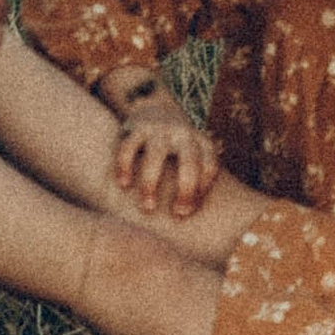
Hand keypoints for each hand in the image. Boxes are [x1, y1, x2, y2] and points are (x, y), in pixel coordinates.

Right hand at [106, 85, 220, 218]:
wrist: (153, 108)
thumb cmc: (176, 149)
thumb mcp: (193, 155)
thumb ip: (197, 180)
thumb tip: (200, 227)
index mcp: (201, 143)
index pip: (210, 166)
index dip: (203, 190)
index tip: (190, 212)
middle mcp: (183, 134)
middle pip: (190, 161)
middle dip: (185, 189)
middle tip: (178, 214)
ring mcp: (159, 129)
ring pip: (157, 154)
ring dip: (152, 182)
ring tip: (148, 208)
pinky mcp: (135, 127)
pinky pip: (129, 146)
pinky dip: (125, 166)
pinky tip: (123, 185)